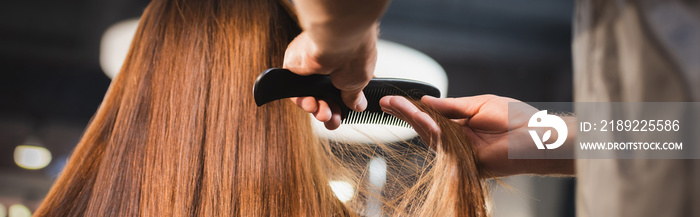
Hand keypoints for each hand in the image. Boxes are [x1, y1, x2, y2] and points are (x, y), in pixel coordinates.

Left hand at [283, 29, 376, 129]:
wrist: (337, 40)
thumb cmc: (353, 53)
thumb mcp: (359, 81)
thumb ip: (354, 95)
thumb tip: (358, 105)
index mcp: (346, 65)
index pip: (340, 90)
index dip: (341, 106)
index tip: (343, 116)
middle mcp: (328, 65)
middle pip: (324, 96)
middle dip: (329, 112)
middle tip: (332, 121)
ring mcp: (311, 65)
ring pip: (309, 95)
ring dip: (316, 108)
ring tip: (324, 114)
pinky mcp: (294, 65)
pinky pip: (295, 90)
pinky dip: (302, 100)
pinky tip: (310, 104)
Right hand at [380, 95, 573, 176]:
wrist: (536, 135)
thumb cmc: (516, 119)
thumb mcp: (479, 104)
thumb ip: (452, 106)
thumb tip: (428, 101)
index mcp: (461, 125)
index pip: (432, 117)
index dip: (413, 108)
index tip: (394, 99)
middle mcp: (457, 140)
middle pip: (425, 127)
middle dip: (405, 113)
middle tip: (386, 102)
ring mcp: (459, 151)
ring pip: (429, 135)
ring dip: (412, 119)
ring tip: (396, 104)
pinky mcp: (464, 160)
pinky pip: (443, 144)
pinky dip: (430, 129)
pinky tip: (419, 117)